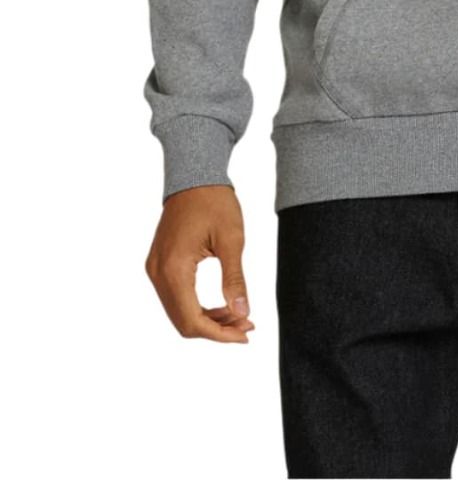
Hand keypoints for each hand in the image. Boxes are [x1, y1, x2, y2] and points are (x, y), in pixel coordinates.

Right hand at [145, 184, 255, 342]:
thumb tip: (243, 312)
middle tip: (247, 325)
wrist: (194, 177)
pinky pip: (176, 297)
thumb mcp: (232, 239)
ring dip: (208, 320)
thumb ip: (234, 278)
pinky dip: (198, 307)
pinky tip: (222, 306)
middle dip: (216, 329)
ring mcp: (155, 269)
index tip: (245, 334)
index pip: (191, 319)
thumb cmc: (214, 202)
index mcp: (173, 267)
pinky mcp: (159, 265)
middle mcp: (157, 272)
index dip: (219, 334)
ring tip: (240, 316)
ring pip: (179, 312)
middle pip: (183, 321)